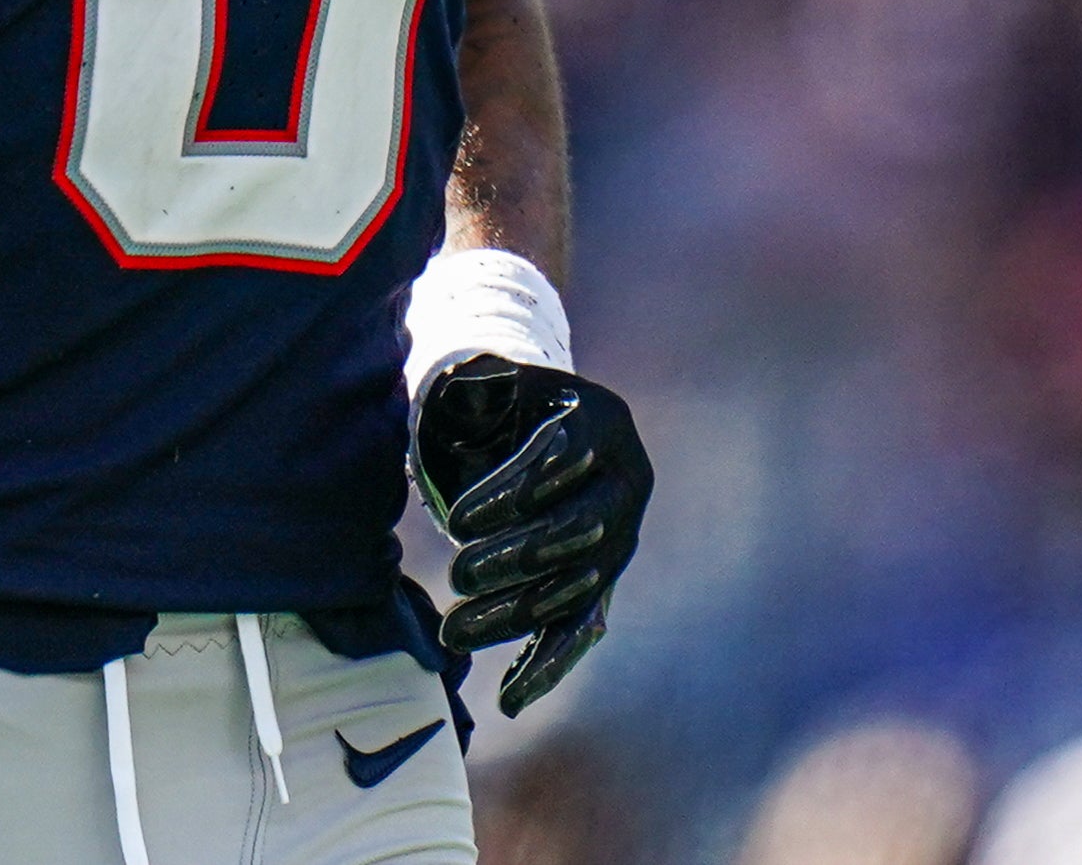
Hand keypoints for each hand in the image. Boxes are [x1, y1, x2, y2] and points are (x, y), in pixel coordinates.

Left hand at [413, 355, 651, 714]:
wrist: (532, 434)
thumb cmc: (501, 405)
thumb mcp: (491, 384)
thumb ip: (479, 386)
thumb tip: (472, 391)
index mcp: (605, 423)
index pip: (565, 457)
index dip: (514, 490)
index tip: (458, 519)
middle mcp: (625, 483)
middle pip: (579, 529)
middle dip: (516, 558)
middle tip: (457, 575)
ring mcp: (618, 539)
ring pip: (575, 586)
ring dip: (516, 614)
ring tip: (456, 632)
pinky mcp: (599, 584)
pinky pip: (579, 630)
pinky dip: (546, 666)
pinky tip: (509, 698)